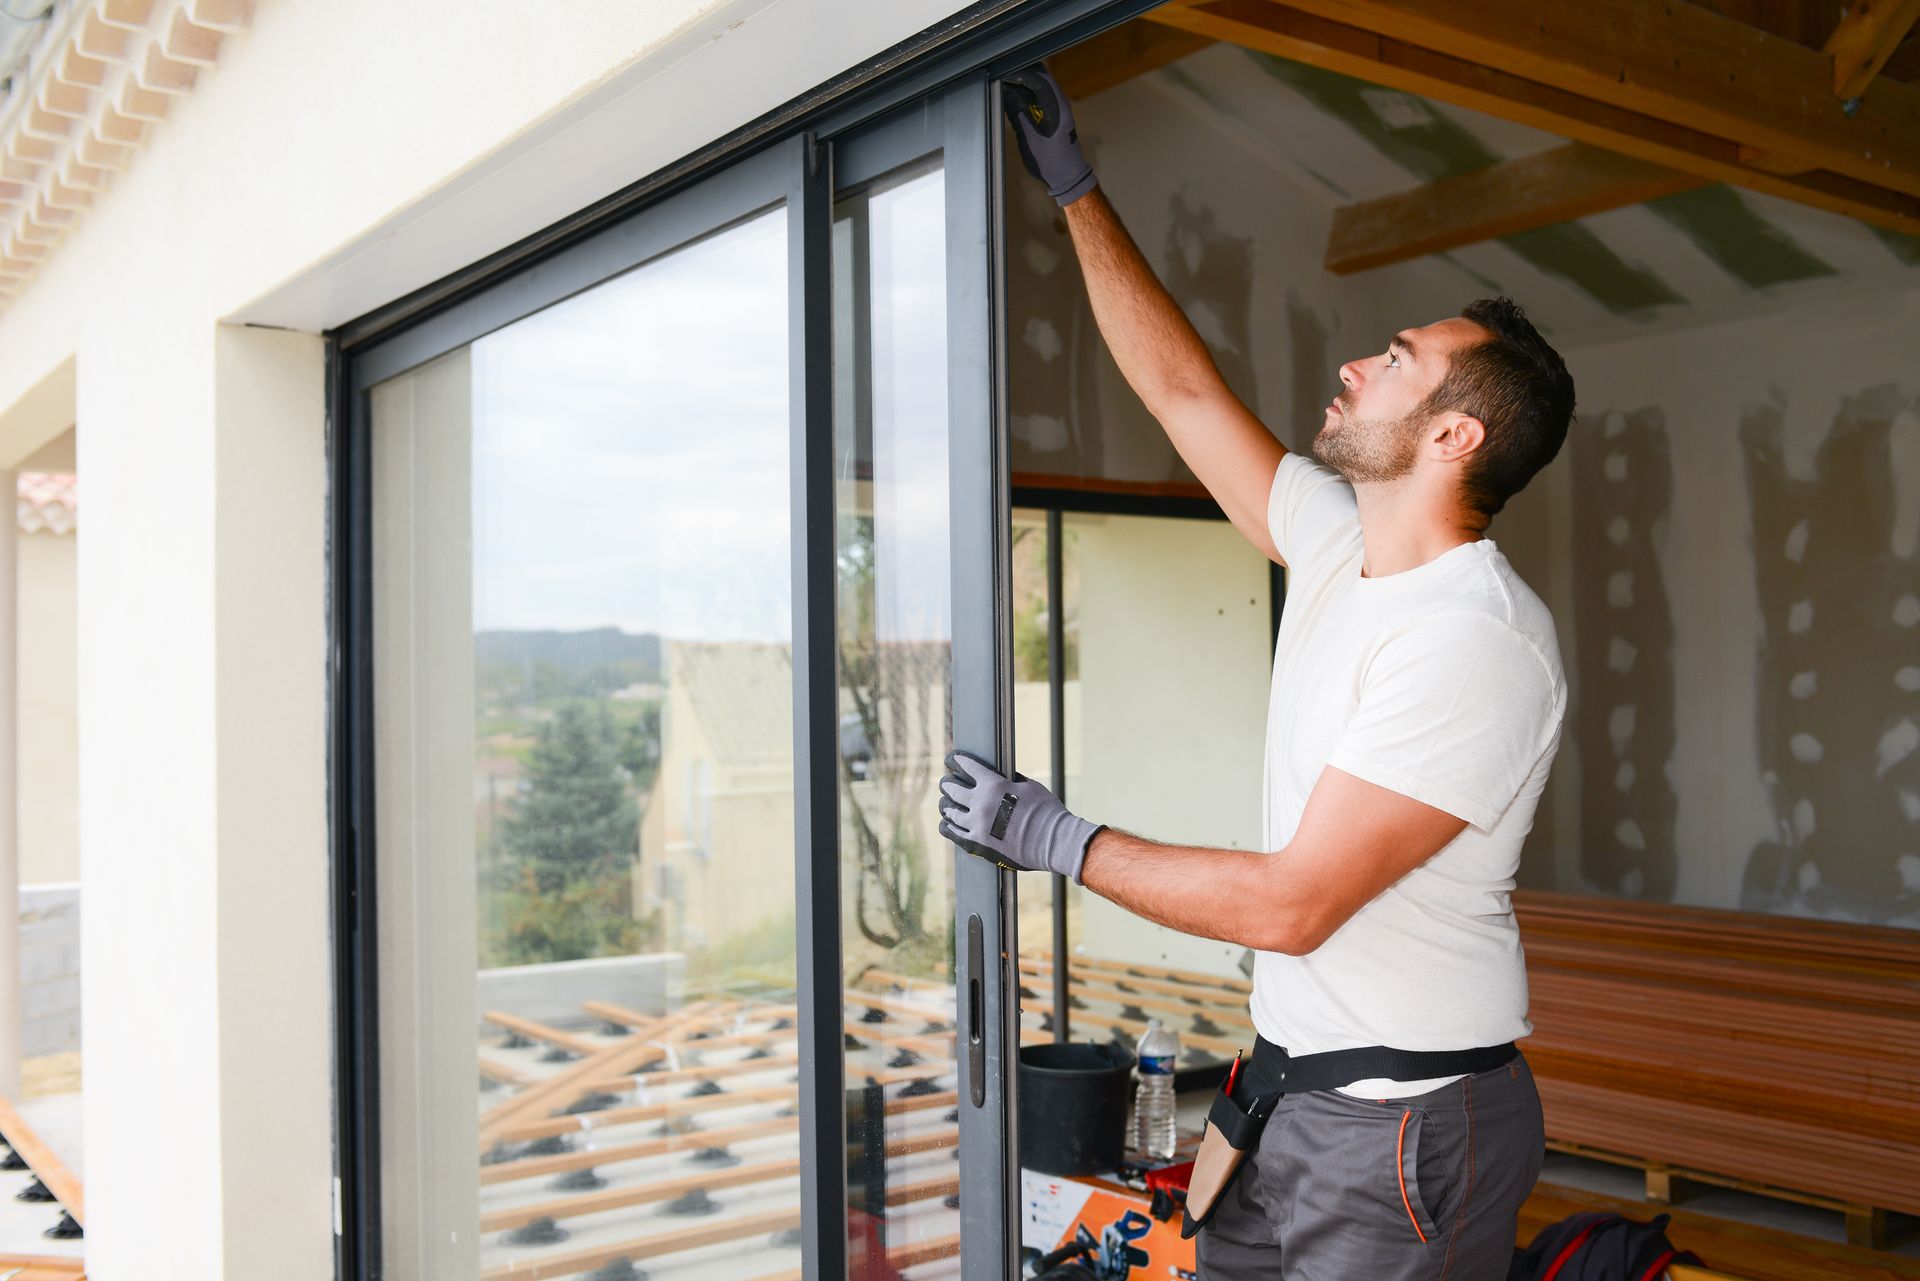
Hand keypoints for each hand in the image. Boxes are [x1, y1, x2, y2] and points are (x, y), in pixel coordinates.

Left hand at [938, 750, 1104, 882]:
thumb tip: (1001, 776)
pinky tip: (946, 823)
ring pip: (950, 811)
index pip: (967, 766)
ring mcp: (976, 825)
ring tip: (945, 803)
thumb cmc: (1046, 812)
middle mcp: (980, 803)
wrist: (1054, 842)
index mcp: (993, 785)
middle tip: (946, 782)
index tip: (951, 758)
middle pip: (953, 789)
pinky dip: (947, 826)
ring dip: (946, 805)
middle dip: (948, 783)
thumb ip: (1010, 781)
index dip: (956, 760)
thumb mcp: (1029, 786)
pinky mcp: (977, 844)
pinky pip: (953, 833)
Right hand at [1001, 65, 1097, 206]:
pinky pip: (1040, 95)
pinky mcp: (1055, 113)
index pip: (1041, 78)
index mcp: (1058, 107)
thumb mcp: (1029, 139)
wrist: (1068, 177)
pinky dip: (1027, 92)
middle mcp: (1060, 102)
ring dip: (1024, 82)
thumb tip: (1007, 94)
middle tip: (1001, 75)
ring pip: (1040, 84)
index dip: (1022, 72)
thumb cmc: (1050, 162)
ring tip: (1004, 83)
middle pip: (1041, 76)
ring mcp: (1059, 107)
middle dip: (1022, 73)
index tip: (1004, 72)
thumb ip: (1018, 115)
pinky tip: (1014, 95)